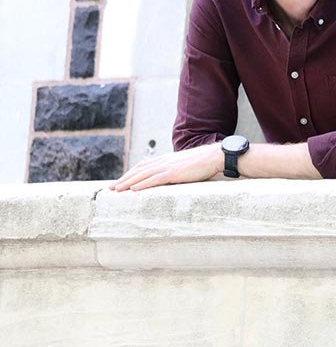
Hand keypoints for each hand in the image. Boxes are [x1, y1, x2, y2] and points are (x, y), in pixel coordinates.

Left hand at [109, 143, 224, 191]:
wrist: (214, 157)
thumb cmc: (203, 163)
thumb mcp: (185, 166)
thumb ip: (175, 171)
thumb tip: (170, 179)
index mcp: (165, 159)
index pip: (143, 166)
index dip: (130, 173)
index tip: (120, 181)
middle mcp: (163, 161)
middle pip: (138, 170)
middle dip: (123, 179)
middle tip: (110, 188)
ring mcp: (168, 167)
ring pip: (142, 175)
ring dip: (128, 182)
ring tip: (116, 190)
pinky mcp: (173, 173)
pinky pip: (154, 180)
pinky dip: (142, 184)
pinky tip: (133, 190)